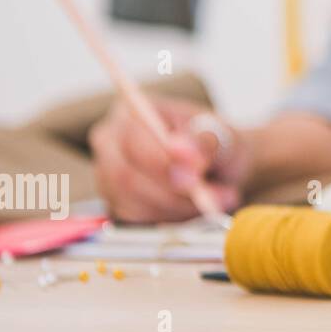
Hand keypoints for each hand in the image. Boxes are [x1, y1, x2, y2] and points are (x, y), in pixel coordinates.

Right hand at [88, 97, 248, 222]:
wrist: (221, 163)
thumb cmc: (216, 141)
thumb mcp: (222, 134)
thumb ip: (203, 141)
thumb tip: (180, 152)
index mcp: (131, 111)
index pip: (133, 142)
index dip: (163, 164)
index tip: (196, 179)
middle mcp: (110, 142)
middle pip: (125, 177)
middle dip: (174, 193)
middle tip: (219, 195)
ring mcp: (108, 175)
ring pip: (133, 204)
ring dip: (179, 208)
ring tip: (217, 197)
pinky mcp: (117, 203)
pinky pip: (138, 221)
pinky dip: (172, 219)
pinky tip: (195, 206)